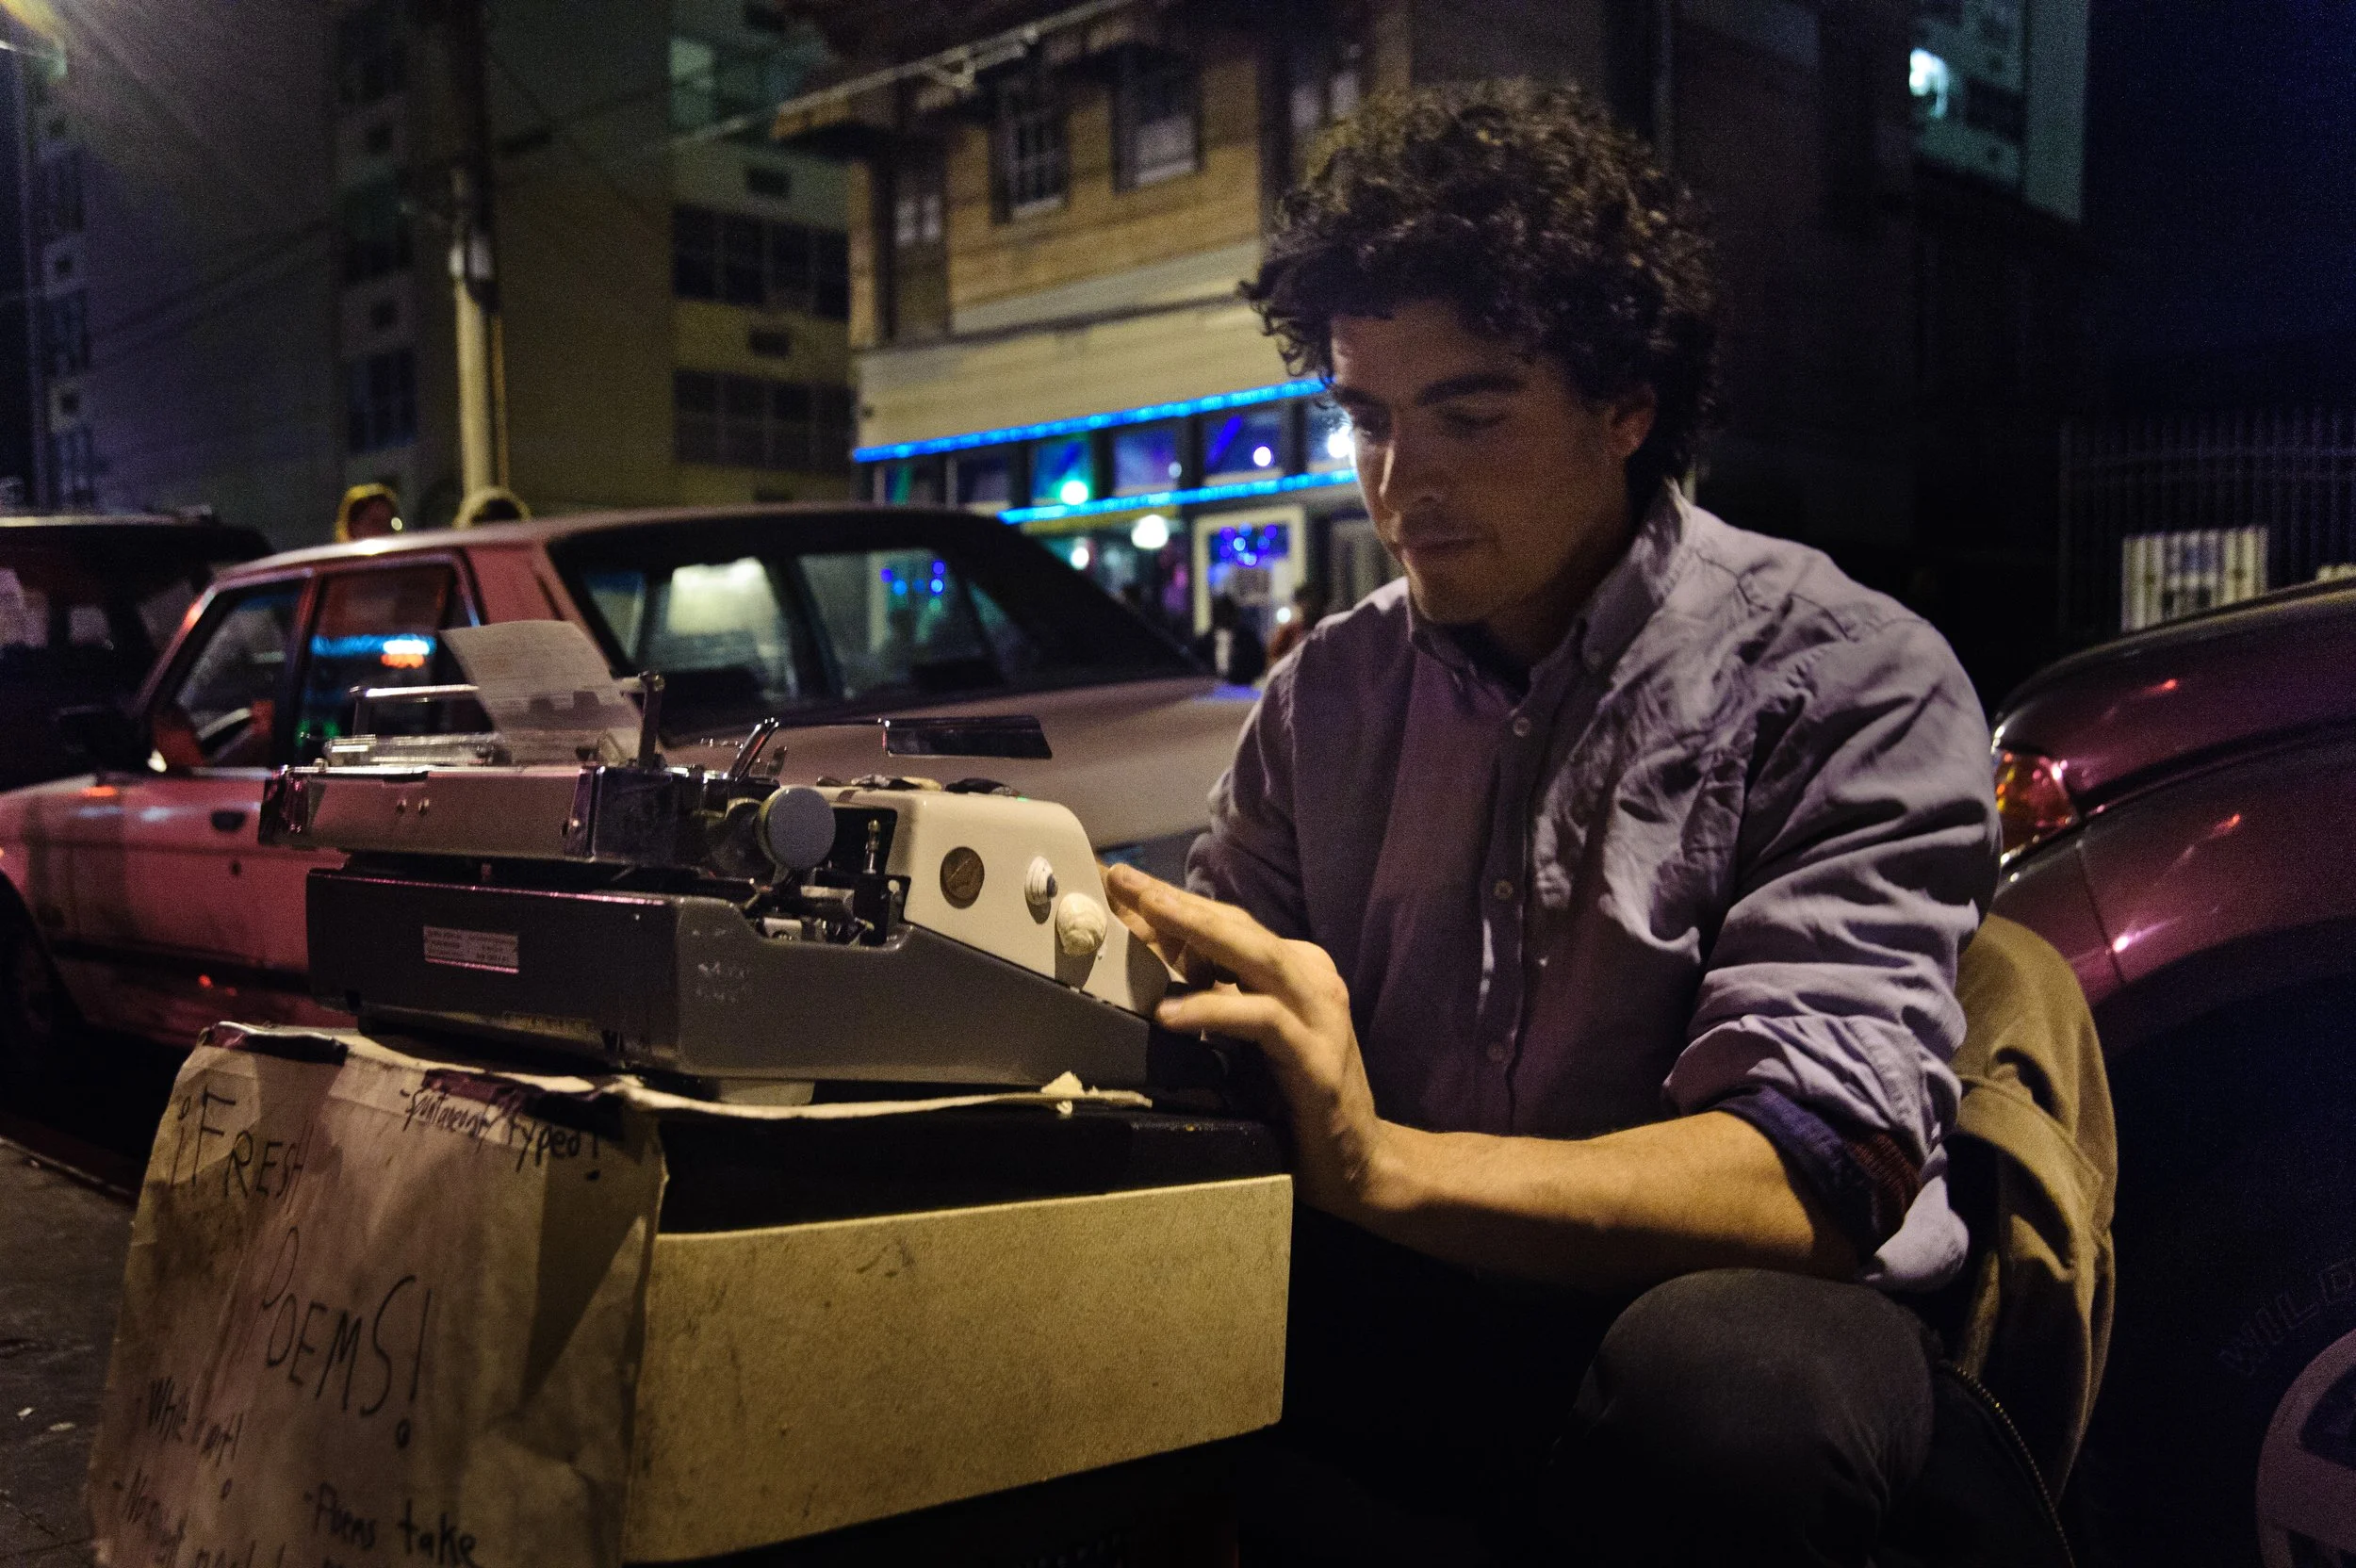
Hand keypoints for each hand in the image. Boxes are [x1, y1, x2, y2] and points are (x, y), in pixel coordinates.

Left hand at [1102, 864, 1391, 1216]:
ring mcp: (1320, 1014)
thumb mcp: (1246, 1036)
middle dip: (1177, 901)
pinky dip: (1213, 1010)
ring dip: (1197, 931)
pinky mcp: (1317, 1057)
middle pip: (1238, 926)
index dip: (1176, 902)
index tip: (1123, 884)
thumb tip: (1148, 959)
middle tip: (1122, 879)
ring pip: (1256, 956)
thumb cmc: (1294, 1100)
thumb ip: (1213, 995)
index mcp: (1296, 969)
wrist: (1360, 1162)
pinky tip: (1169, 1013)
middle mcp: (1312, 979)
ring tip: (1145, 915)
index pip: (1230, 924)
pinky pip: (1261, 1021)